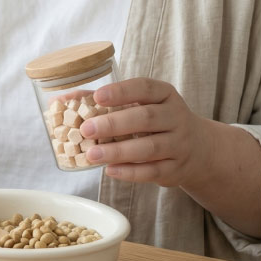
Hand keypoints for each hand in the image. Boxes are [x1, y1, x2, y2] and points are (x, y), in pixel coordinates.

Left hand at [78, 77, 219, 187]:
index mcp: (164, 95)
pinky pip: (153, 171)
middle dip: (114, 124)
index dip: (121, 92)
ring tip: (92, 154)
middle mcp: (175, 117)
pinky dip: (130, 172)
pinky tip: (110, 171)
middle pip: (145, 118)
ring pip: (149, 148)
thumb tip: (61, 100)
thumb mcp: (141, 105)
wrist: (199, 148)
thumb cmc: (157, 121)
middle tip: (86, 129)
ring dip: (118, 151)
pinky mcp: (176, 168)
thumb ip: (105, 102)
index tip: (97, 97)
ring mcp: (178, 144)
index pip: (145, 88)